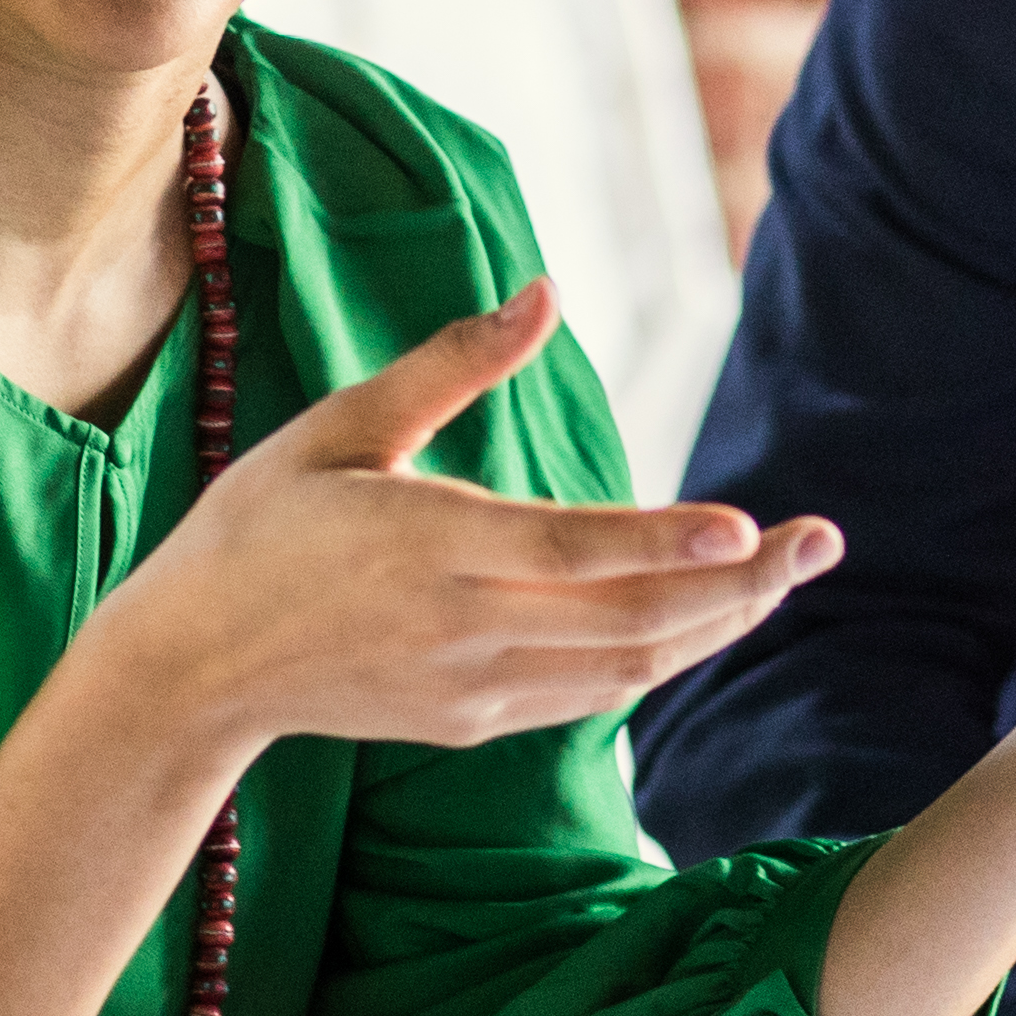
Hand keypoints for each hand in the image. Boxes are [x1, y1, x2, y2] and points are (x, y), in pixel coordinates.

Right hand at [100, 279, 839, 759]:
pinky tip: (703, 617)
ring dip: (718, 625)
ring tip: (787, 576)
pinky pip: (591, 695)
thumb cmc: (255, 528)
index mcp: (429, 546)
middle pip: (633, 619)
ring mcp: (475, 687)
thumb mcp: (339, 427)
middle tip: (825, 541)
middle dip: (742, 584)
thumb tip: (545, 293)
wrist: (191, 669)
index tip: (750, 526)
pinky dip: (657, 658)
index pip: (574, 549)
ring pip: (627, 668)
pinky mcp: (474, 722)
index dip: (667, 544)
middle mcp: (465, 627)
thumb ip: (449, 365)